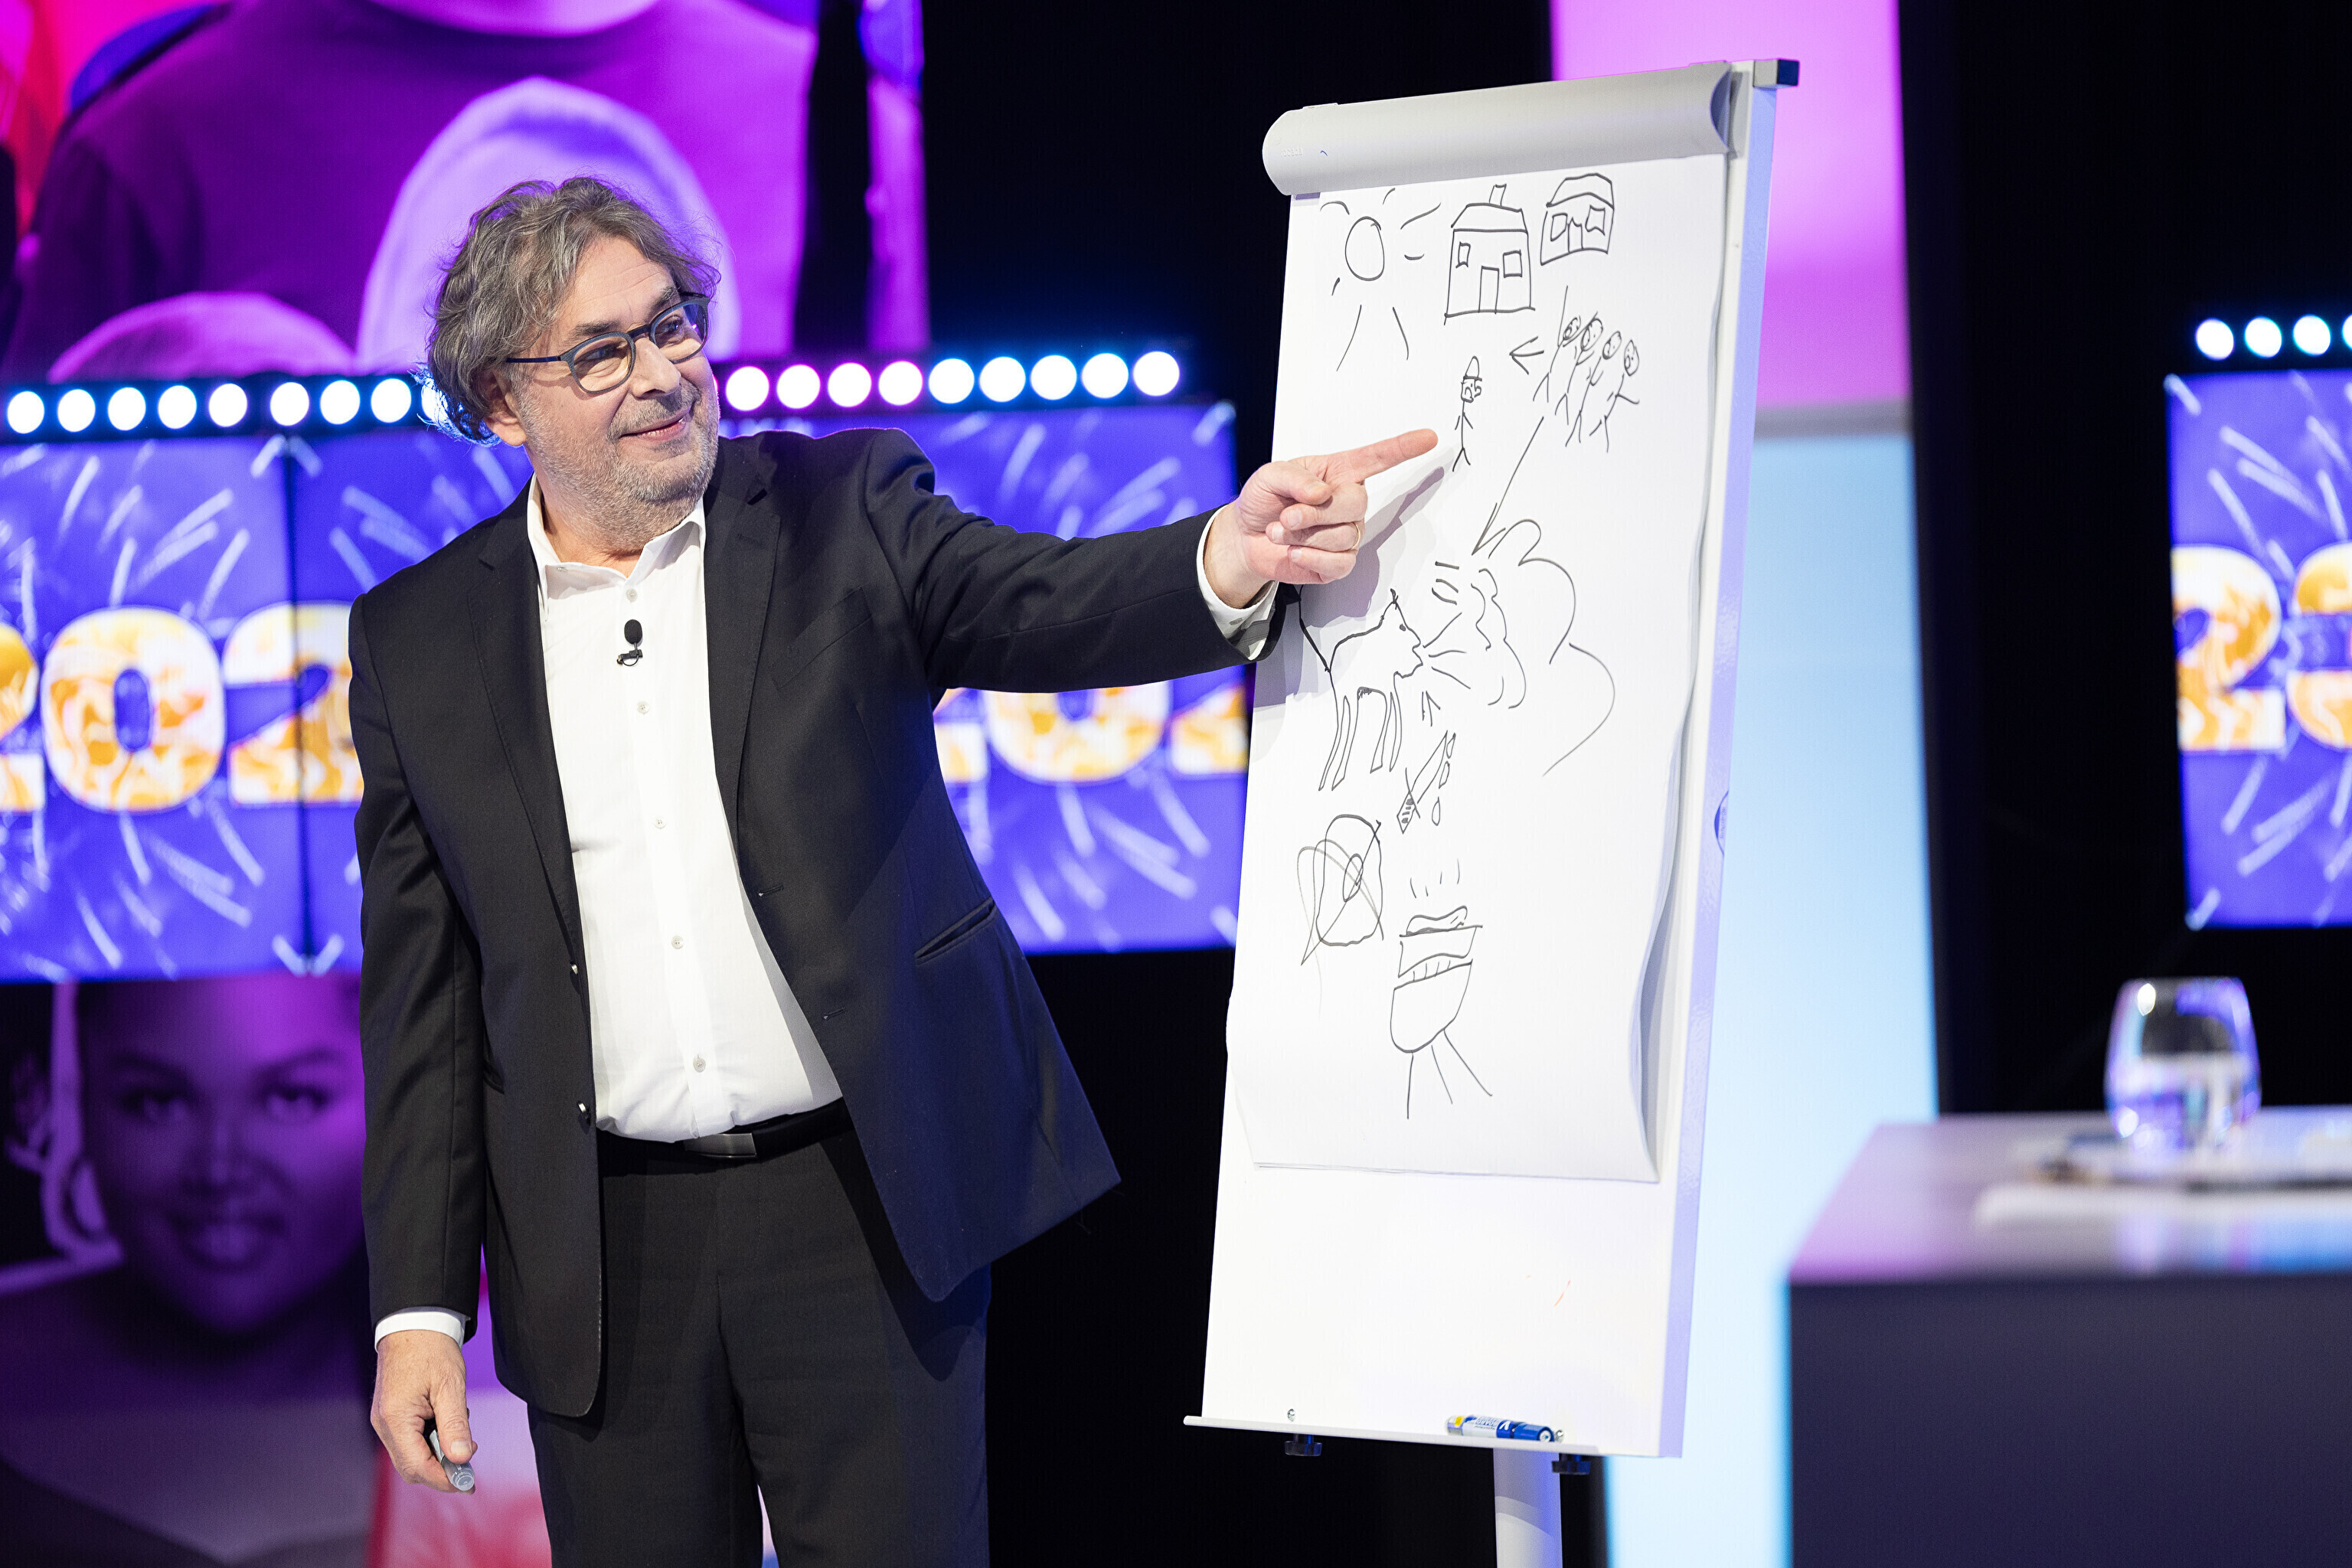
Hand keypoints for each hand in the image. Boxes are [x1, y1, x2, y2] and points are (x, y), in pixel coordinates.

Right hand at [372, 1328, 474, 1492]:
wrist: (414, 1324)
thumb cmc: (432, 1351)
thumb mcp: (450, 1387)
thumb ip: (455, 1425)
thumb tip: (462, 1459)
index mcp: (395, 1420)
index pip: (417, 1466)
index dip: (444, 1479)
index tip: (469, 1483)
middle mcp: (384, 1425)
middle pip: (412, 1466)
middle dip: (442, 1469)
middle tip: (470, 1459)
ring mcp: (385, 1421)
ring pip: (411, 1455)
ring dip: (438, 1453)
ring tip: (461, 1430)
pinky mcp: (390, 1415)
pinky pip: (410, 1440)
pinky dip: (432, 1440)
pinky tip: (449, 1422)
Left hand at [1204, 428, 1438, 606]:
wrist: (1246, 538)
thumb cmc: (1263, 501)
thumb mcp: (1269, 476)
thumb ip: (1293, 478)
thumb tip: (1321, 493)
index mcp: (1338, 473)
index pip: (1378, 458)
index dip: (1403, 448)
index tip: (1429, 438)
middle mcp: (1348, 502)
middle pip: (1356, 503)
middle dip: (1315, 512)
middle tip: (1287, 516)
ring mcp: (1347, 533)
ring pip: (1343, 535)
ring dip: (1303, 536)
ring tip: (1281, 531)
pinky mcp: (1339, 563)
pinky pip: (1339, 562)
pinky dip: (1310, 556)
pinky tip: (1294, 550)